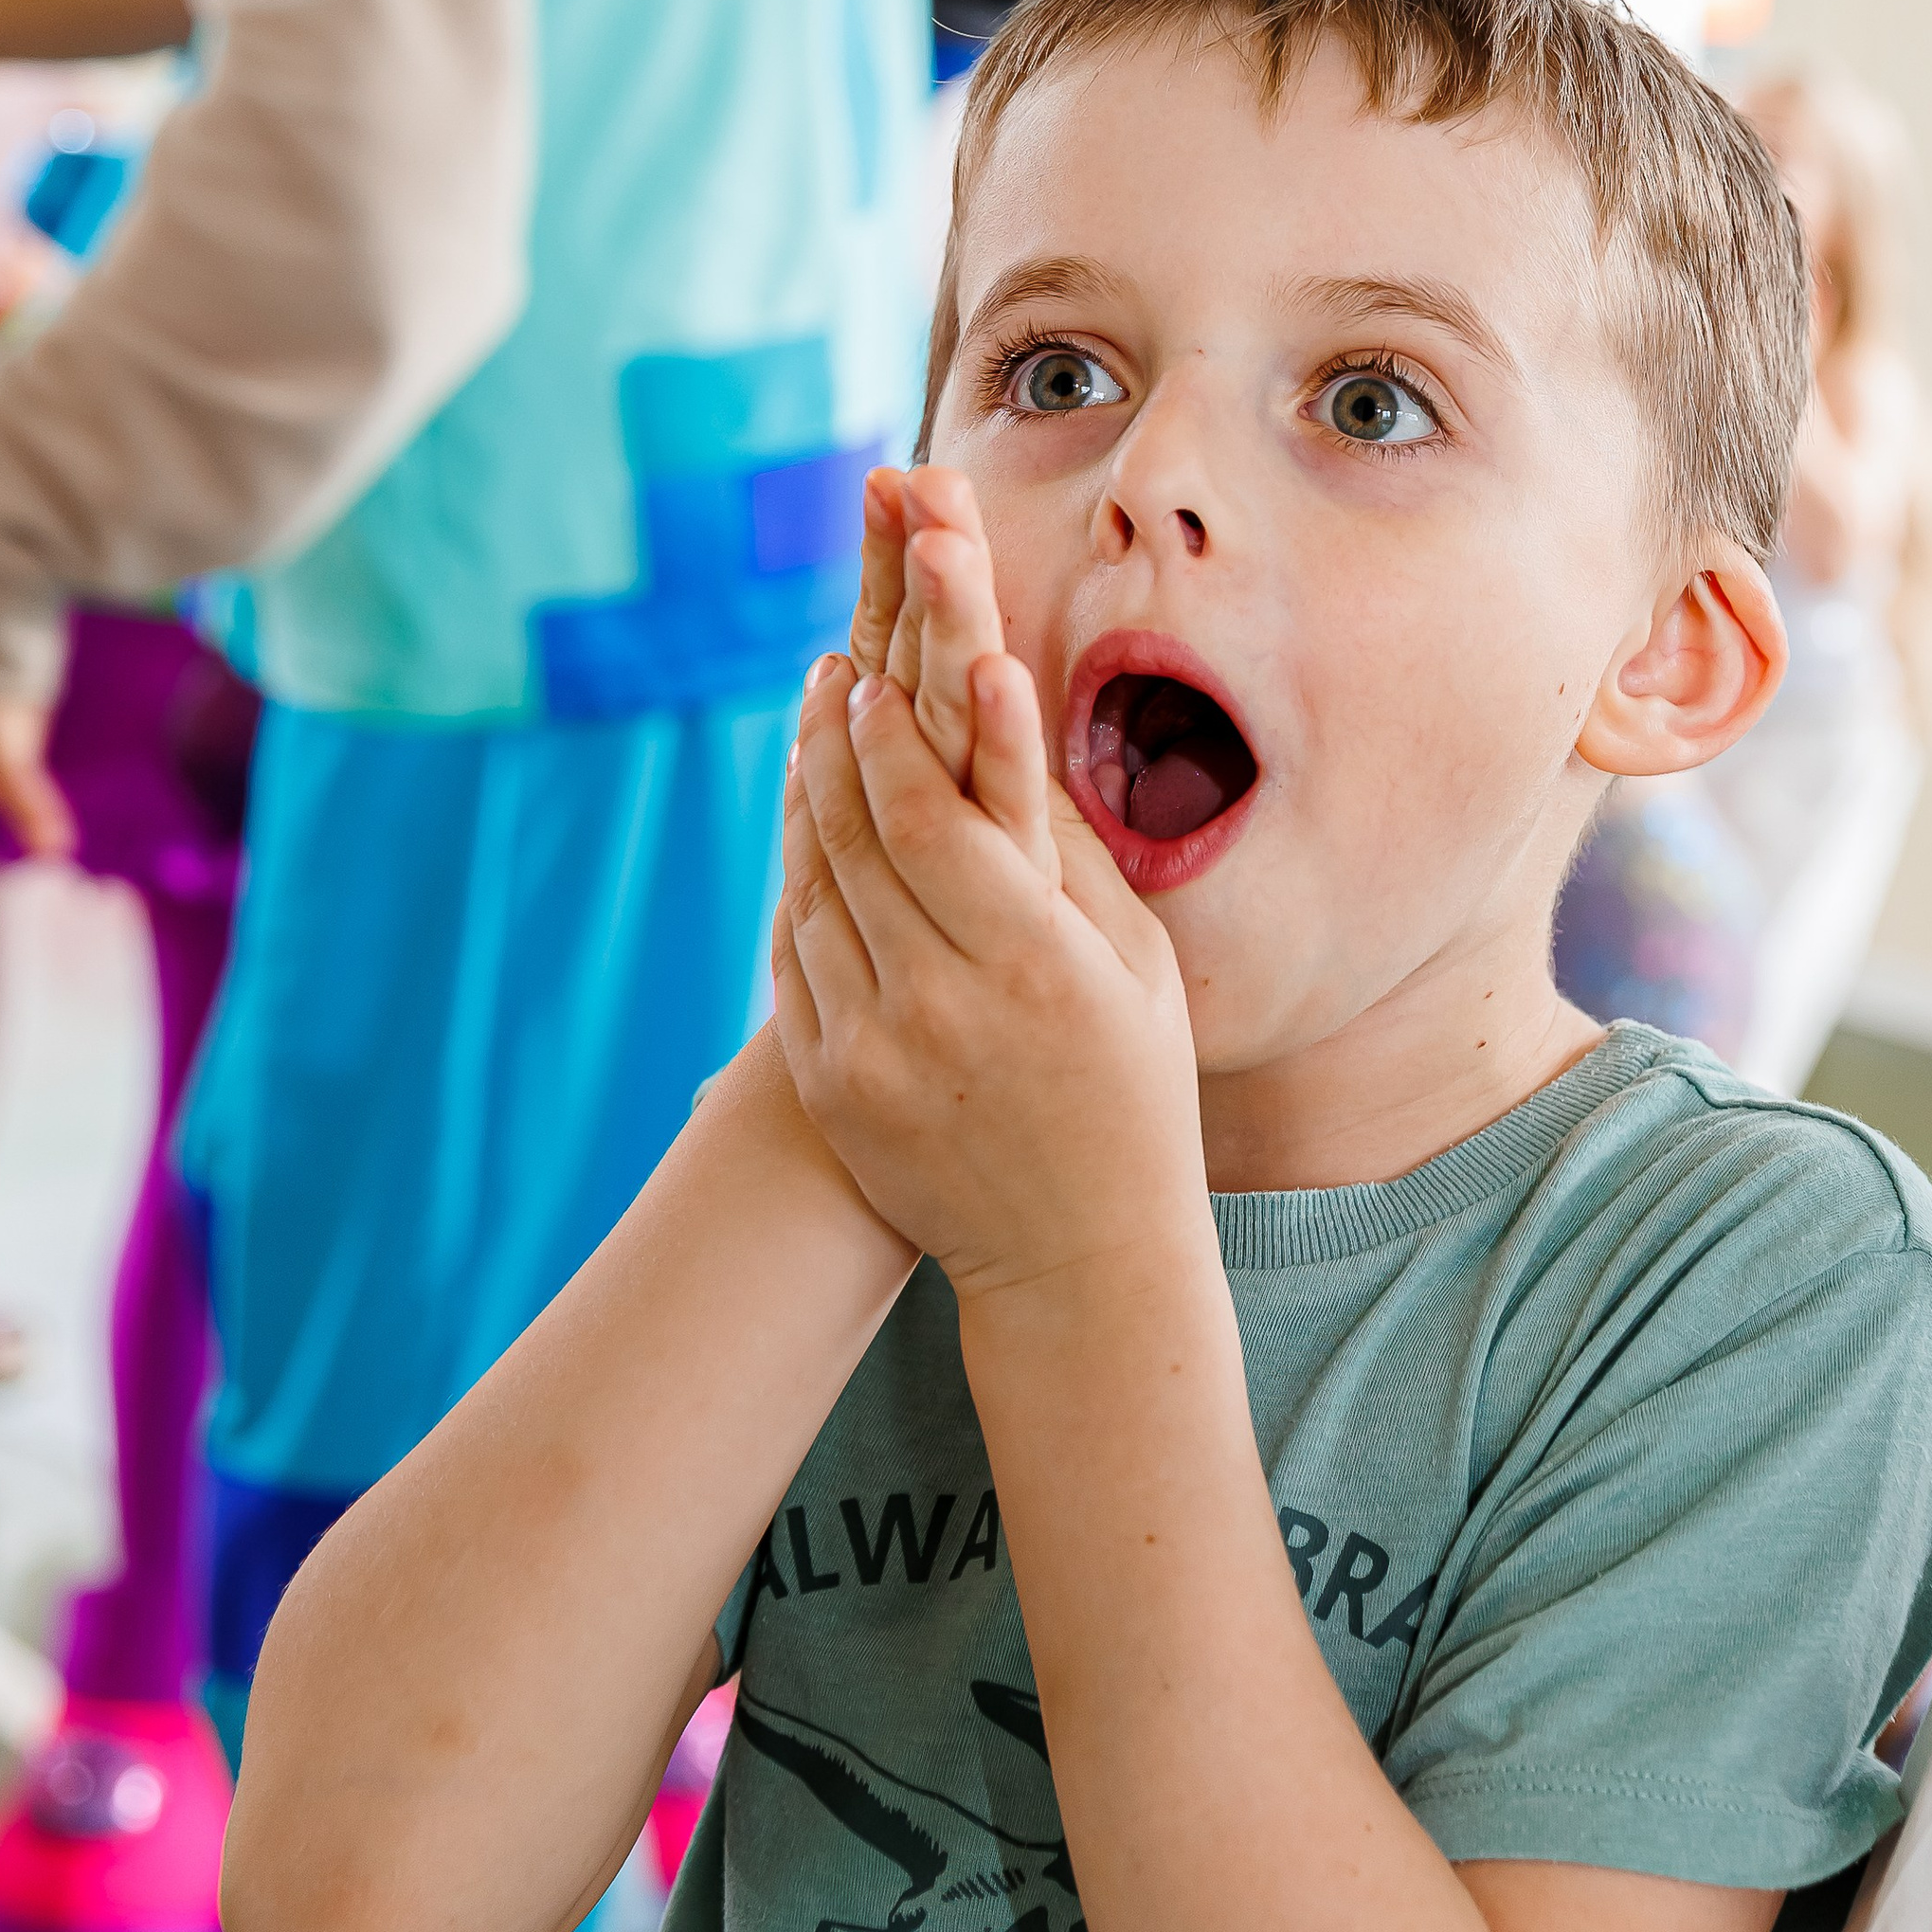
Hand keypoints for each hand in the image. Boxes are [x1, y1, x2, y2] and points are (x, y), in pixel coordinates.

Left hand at [778, 477, 1207, 1296]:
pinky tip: (806, 837)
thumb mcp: (1137, 968)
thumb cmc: (1131, 1092)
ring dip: (804, 803)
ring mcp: (874, 1051)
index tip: (872, 678)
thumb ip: (1069, 857)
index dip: (891, 740)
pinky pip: (794, 961)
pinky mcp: (832, 1088)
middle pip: (857, 841)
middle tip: (826, 676)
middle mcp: (941, 1003)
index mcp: (1034, 964)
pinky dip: (795, 888)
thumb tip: (1014, 736)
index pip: (932, 819)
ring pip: (812, 893)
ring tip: (809, 735)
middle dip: (834, 743)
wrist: (1078, 1255)